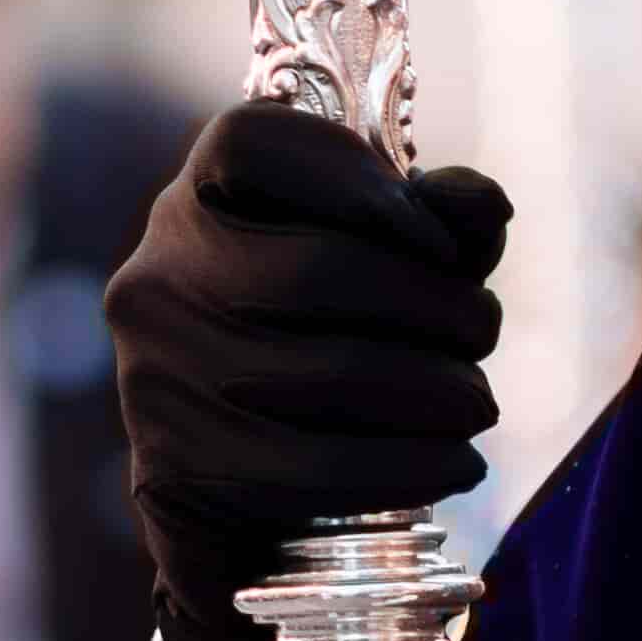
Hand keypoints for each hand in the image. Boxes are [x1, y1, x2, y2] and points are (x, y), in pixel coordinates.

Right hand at [104, 109, 506, 640]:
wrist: (240, 494)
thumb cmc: (328, 345)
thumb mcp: (385, 266)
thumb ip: (436, 220)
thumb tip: (484, 205)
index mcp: (198, 198)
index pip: (253, 146)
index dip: (361, 183)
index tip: (442, 242)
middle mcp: (158, 273)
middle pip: (316, 268)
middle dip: (435, 304)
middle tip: (482, 331)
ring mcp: (156, 373)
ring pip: (330, 374)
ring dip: (440, 391)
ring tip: (476, 403)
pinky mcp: (174, 468)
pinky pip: (319, 466)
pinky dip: (414, 465)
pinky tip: (459, 463)